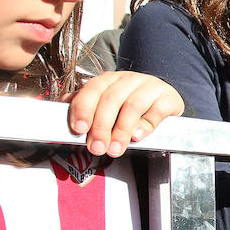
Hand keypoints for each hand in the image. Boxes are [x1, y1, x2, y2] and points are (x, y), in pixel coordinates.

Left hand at [66, 71, 183, 156]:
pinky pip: (157, 111)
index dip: (83, 109)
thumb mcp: (107, 105)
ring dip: (121, 130)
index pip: (92, 89)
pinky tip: (137, 136)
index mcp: (109, 79)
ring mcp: (150, 87)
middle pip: (111, 99)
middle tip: (96, 148)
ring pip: (133, 106)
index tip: (78, 129)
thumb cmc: (129, 106)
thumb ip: (86, 108)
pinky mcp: (168, 98)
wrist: (163, 101)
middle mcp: (128, 79)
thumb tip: (61, 116)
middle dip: (101, 126)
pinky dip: (146, 125)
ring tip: (115, 149)